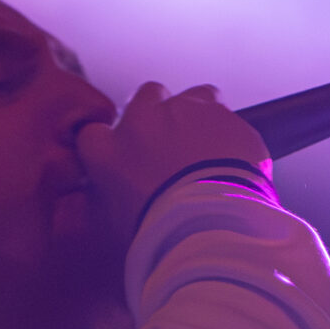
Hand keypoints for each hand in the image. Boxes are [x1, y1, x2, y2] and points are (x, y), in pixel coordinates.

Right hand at [77, 81, 267, 233]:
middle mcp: (144, 120)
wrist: (211, 227)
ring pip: (195, 97)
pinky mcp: (228, 118)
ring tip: (208, 152)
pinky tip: (234, 166)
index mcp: (107, 150)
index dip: (113, 145)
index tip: (126, 160)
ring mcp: (189, 111)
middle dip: (160, 115)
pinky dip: (231, 138)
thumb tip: (118, 195)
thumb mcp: (114, 225)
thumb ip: (108, 199)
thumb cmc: (160, 232)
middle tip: (172, 150)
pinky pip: (230, 120)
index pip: (94, 134)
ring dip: (199, 116)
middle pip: (149, 96)